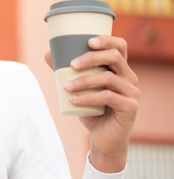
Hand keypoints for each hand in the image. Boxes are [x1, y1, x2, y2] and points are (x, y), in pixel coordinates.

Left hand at [44, 35, 139, 172]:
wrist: (103, 138)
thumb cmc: (91, 109)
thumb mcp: (78, 88)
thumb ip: (66, 71)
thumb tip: (48, 54)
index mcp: (119, 69)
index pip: (119, 47)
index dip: (107, 40)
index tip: (88, 41)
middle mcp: (129, 77)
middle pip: (114, 57)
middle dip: (90, 58)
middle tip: (71, 65)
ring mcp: (132, 92)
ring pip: (108, 78)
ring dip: (84, 81)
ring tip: (66, 86)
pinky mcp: (130, 107)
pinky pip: (108, 97)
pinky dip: (87, 97)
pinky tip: (73, 100)